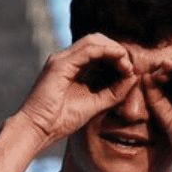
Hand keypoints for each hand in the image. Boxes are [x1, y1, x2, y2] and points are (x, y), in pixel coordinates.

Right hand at [12, 34, 137, 145]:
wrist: (38, 130)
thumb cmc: (61, 121)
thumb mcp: (95, 105)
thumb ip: (113, 92)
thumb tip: (133, 78)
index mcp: (72, 67)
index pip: (98, 51)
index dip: (116, 56)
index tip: (130, 71)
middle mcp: (66, 59)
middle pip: (97, 41)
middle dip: (117, 50)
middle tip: (131, 66)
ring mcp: (61, 59)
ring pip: (94, 41)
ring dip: (114, 49)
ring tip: (127, 64)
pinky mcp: (60, 64)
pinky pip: (88, 49)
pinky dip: (106, 52)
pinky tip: (119, 61)